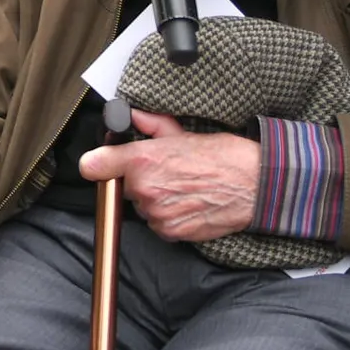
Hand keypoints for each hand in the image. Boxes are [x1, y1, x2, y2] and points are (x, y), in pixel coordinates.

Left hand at [79, 109, 262, 241]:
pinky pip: (158, 224)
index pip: (94, 165)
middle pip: (123, 187)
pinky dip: (168, 217)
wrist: (255, 186)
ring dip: (154, 200)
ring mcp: (156, 213)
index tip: (102, 164)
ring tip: (182, 188)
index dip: (98, 164)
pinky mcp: (170, 232)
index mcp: (143, 160)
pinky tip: (188, 203)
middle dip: (138, 180)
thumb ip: (150, 125)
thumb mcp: (182, 133)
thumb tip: (132, 116)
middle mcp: (145, 189)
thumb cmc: (224, 157)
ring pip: (141, 207)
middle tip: (165, 173)